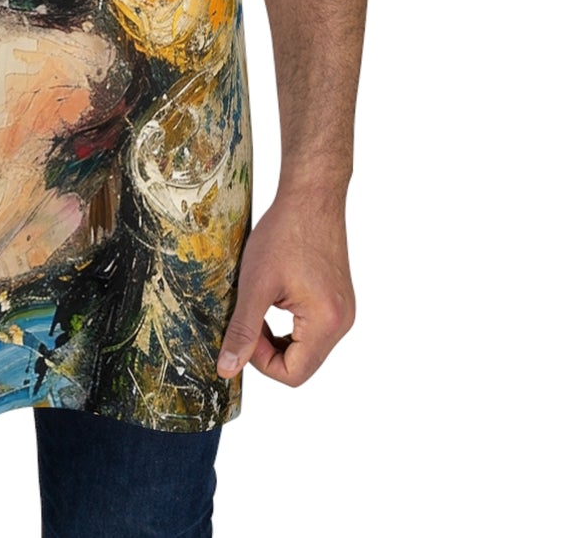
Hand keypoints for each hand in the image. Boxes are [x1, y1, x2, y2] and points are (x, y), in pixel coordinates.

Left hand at [217, 182, 355, 384]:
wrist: (311, 196)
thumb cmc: (285, 233)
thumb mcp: (256, 284)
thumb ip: (242, 330)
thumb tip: (227, 369)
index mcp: (327, 324)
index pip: (294, 375)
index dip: (261, 361)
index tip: (244, 331)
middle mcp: (343, 323)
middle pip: (302, 364)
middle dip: (268, 348)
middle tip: (249, 317)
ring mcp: (343, 311)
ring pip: (306, 347)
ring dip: (278, 335)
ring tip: (260, 304)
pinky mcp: (338, 300)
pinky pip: (313, 328)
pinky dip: (290, 323)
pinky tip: (275, 297)